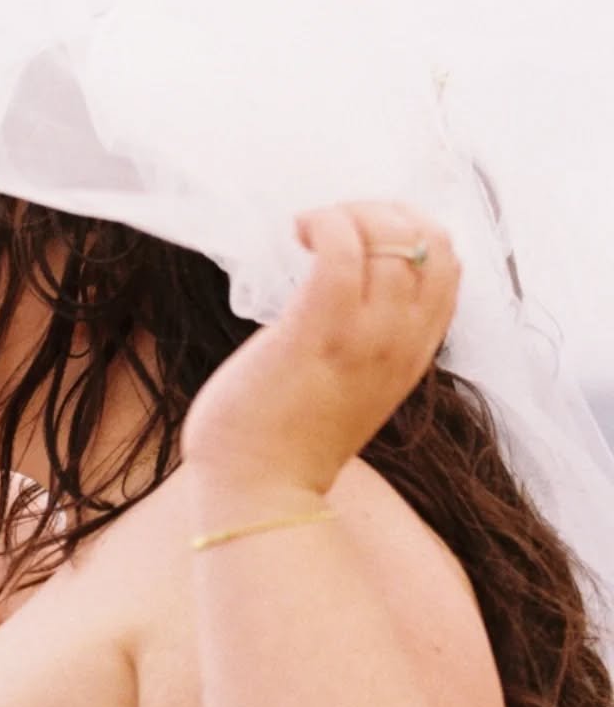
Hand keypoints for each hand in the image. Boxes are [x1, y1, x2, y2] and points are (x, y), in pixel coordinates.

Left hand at [180, 203, 459, 496]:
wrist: (258, 493)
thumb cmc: (284, 439)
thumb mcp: (347, 386)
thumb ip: (361, 343)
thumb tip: (338, 287)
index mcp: (412, 355)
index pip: (447, 268)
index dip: (411, 231)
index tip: (362, 235)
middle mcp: (400, 343)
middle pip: (431, 242)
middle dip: (384, 212)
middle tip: (333, 225)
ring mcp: (365, 338)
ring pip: (392, 238)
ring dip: (350, 213)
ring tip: (310, 229)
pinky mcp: (319, 333)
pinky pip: (341, 250)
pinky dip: (324, 224)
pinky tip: (297, 232)